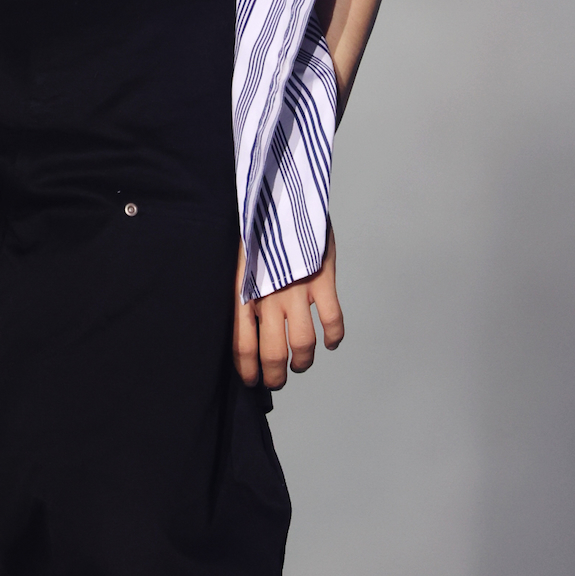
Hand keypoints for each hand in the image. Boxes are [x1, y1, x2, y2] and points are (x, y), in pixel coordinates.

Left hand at [233, 223, 343, 389]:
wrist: (279, 193)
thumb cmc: (257, 228)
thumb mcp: (240, 262)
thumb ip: (244, 291)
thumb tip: (245, 327)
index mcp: (244, 291)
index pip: (243, 344)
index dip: (248, 369)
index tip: (251, 381)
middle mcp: (269, 295)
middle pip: (273, 352)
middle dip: (276, 375)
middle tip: (277, 381)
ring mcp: (297, 289)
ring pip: (303, 344)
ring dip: (303, 361)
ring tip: (301, 364)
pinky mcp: (322, 279)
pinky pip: (332, 320)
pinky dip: (334, 337)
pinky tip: (330, 342)